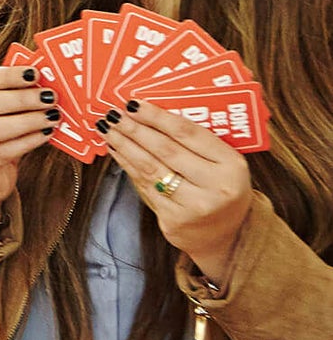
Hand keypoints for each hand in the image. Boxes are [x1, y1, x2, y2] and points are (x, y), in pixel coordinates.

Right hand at [0, 65, 59, 233]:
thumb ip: (15, 95)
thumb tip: (46, 82)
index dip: (9, 75)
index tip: (35, 73)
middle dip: (22, 98)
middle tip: (49, 97)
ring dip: (27, 121)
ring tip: (52, 116)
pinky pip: (3, 151)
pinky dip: (27, 142)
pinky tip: (46, 134)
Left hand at [101, 100, 252, 283]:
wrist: (226, 235)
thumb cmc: (220, 188)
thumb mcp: (223, 162)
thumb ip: (197, 141)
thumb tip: (149, 112)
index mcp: (231, 165)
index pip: (189, 133)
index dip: (158, 116)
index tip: (134, 104)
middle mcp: (215, 186)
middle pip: (165, 150)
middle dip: (134, 129)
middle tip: (113, 113)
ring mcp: (193, 206)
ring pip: (150, 168)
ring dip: (124, 145)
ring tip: (107, 128)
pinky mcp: (173, 220)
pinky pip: (144, 186)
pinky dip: (126, 165)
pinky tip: (115, 151)